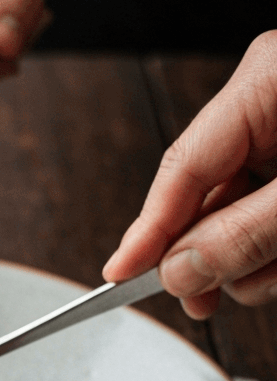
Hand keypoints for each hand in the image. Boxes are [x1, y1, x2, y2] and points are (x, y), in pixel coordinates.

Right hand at [103, 31, 276, 318]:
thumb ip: (247, 231)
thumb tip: (178, 269)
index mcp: (265, 81)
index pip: (182, 166)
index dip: (150, 228)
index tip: (120, 275)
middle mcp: (270, 104)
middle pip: (206, 196)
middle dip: (211, 253)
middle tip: (205, 299)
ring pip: (238, 215)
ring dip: (255, 260)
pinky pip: (266, 217)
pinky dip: (273, 251)